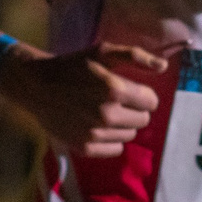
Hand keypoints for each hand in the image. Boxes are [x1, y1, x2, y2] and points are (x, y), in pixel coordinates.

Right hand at [0, 41, 166, 157]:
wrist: (37, 85)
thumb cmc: (72, 66)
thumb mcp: (102, 52)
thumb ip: (135, 56)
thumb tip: (163, 66)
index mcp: (115, 90)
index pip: (151, 102)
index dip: (143, 95)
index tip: (130, 90)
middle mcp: (107, 114)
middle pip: (143, 120)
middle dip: (134, 110)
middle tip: (116, 101)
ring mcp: (95, 133)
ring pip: (129, 135)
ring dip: (122, 124)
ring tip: (104, 112)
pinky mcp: (85, 147)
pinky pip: (115, 149)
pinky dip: (111, 139)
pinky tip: (97, 126)